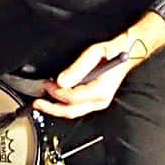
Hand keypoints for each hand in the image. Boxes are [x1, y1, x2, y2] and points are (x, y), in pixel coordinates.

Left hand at [34, 35, 148, 118]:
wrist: (126, 53)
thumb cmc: (113, 52)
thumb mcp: (94, 54)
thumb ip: (77, 68)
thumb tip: (62, 81)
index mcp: (100, 91)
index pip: (72, 98)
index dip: (56, 93)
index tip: (46, 85)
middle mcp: (99, 100)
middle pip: (70, 111)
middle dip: (51, 107)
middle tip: (37, 102)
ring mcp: (97, 102)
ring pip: (73, 112)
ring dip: (56, 107)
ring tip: (43, 101)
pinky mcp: (94, 101)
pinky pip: (76, 108)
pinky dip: (63, 104)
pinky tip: (55, 98)